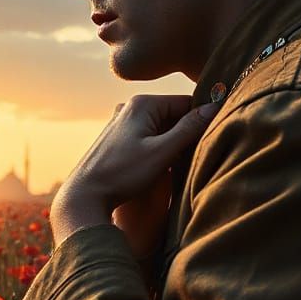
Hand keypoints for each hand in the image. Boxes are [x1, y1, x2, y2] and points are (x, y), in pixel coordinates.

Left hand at [51, 95, 219, 248]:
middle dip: (187, 134)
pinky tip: (163, 168)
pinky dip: (160, 149)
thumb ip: (189, 129)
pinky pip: (149, 137)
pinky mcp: (118, 138)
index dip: (202, 121)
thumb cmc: (123, 174)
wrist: (85, 196)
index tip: (213, 140)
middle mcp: (130, 107)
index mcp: (142, 103)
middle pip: (174, 115)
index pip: (186, 103)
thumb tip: (215, 106)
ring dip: (174, 144)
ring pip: (162, 128)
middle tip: (198, 156)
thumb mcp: (162, 152)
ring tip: (180, 165)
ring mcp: (122, 122)